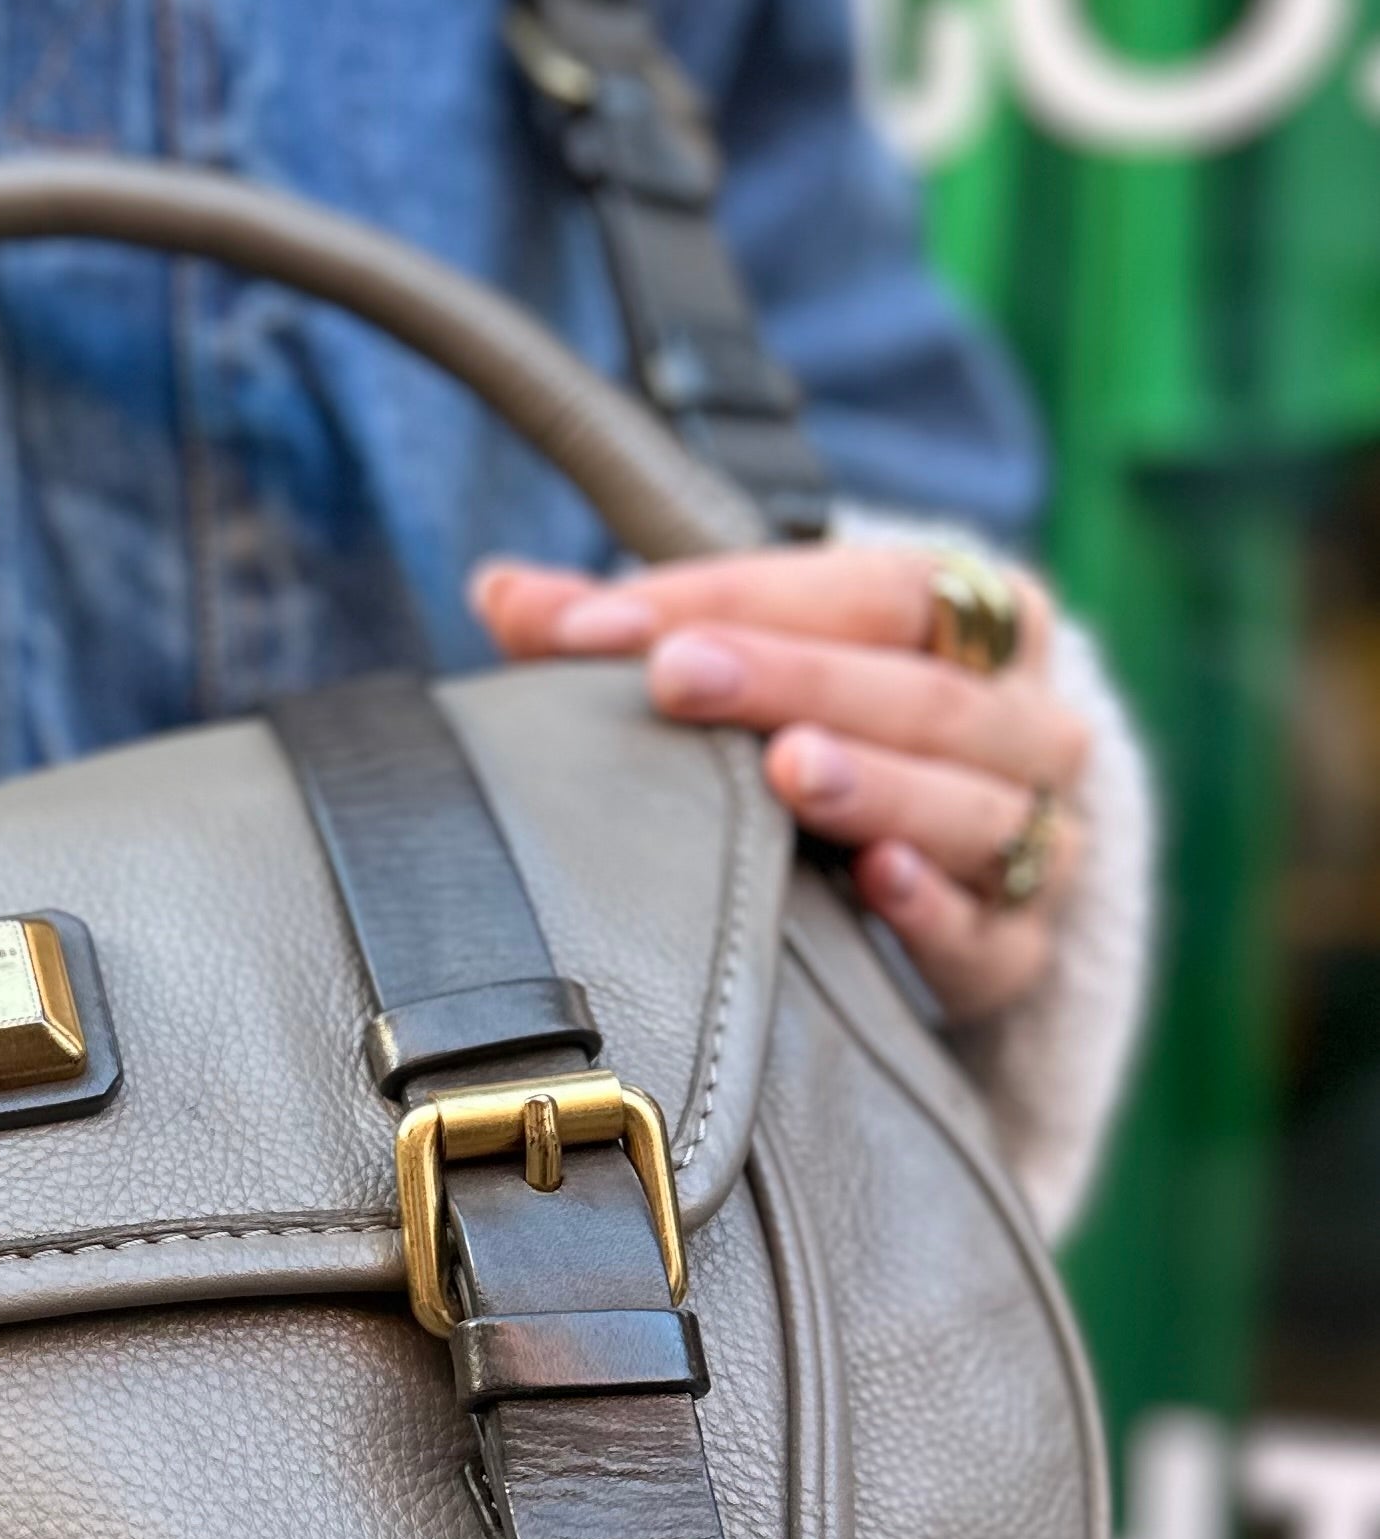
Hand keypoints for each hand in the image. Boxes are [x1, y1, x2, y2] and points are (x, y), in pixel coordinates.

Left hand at [470, 543, 1085, 1025]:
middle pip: (925, 692)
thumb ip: (635, 629)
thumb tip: (498, 592)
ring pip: (973, 805)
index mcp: (980, 618)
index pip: (877, 588)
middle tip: (680, 676)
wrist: (947, 869)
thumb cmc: (833, 728)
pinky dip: (935, 907)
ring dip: (876, 784)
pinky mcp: (1015, 951)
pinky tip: (875, 882)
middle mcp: (1030, 722)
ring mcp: (1039, 840)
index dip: (747, 599)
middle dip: (796, 678)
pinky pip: (991, 932)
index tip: (615, 623)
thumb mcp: (754, 664)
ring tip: (784, 768)